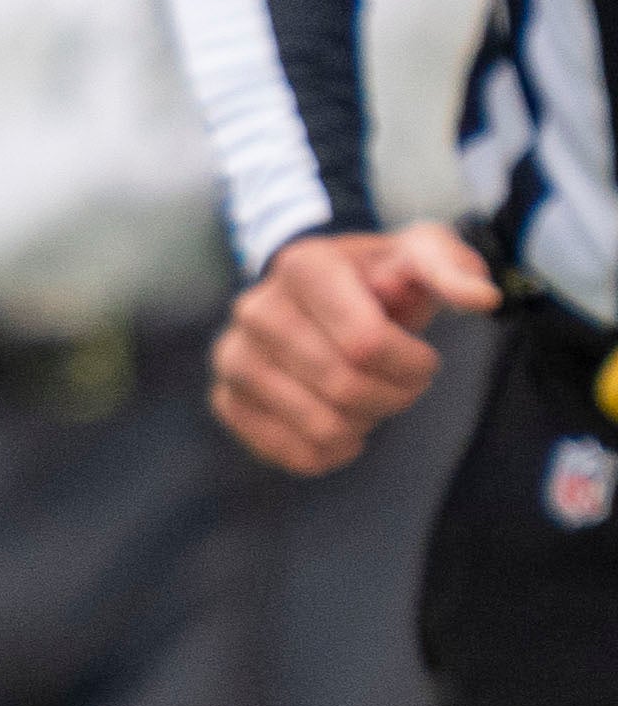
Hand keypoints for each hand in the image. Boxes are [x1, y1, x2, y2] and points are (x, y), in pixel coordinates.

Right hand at [213, 224, 489, 477]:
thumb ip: (454, 269)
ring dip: (365, 423)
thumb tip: (481, 300)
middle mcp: (255, 310)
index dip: (411, 364)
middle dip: (395, 396)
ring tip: (370, 400)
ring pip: (322, 425)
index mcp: (302, 266)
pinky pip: (289, 452)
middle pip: (345, 388)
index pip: (365, 343)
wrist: (320, 291)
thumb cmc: (381, 277)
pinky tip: (342, 428)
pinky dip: (330, 452)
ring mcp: (234, 358)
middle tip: (405, 385)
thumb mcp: (421, 254)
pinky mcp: (226, 399)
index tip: (424, 359)